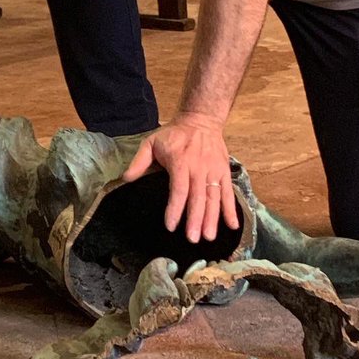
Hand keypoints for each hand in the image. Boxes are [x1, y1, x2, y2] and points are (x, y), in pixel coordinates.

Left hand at [121, 112, 239, 244]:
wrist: (201, 119)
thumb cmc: (174, 134)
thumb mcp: (151, 142)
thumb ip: (139, 161)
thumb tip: (126, 178)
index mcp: (180, 161)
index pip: (179, 189)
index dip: (175, 208)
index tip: (171, 226)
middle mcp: (199, 168)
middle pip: (198, 197)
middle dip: (196, 219)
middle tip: (193, 239)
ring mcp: (214, 170)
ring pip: (214, 197)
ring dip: (212, 218)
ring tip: (209, 237)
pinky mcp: (224, 172)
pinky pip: (228, 192)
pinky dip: (230, 209)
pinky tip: (232, 226)